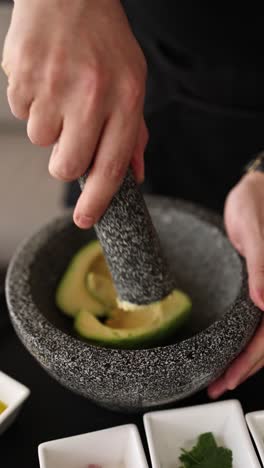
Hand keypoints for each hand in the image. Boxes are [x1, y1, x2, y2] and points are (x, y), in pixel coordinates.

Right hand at [2, 0, 147, 227]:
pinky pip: (22, 114)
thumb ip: (134, 132)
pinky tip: (45, 80)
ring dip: (49, 127)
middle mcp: (91, 96)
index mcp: (126, 98)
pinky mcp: (22, 78)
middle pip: (68, 166)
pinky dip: (32, 105)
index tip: (87, 220)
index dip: (98, 201)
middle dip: (65, 165)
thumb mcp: (133, 82)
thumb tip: (134, 173)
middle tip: (68, 142)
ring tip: (59, 93)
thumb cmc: (104, 39)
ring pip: (41, 141)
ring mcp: (54, 86)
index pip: (111, 166)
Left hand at [208, 171, 263, 398]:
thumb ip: (262, 266)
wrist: (255, 187)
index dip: (250, 360)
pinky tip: (230, 349)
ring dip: (244, 359)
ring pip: (263, 335)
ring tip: (222, 377)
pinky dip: (242, 339)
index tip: (228, 378)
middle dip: (244, 367)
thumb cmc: (256, 202)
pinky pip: (254, 320)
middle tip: (218, 385)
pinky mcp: (260, 285)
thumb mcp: (255, 231)